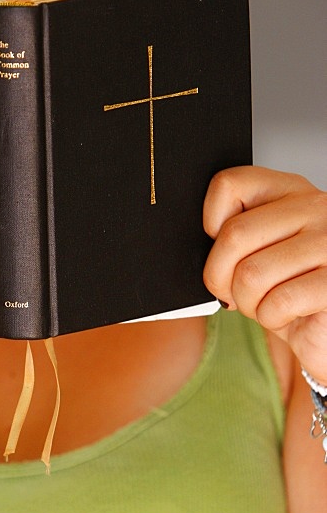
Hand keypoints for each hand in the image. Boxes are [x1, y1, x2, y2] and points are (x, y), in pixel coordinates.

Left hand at [203, 166, 326, 382]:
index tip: (220, 247)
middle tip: (231, 293)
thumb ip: (236, 235)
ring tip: (264, 304)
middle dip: (220, 277)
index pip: (230, 184)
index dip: (210, 221)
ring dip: (247, 303)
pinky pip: (279, 302)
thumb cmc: (288, 289)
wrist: (323, 328)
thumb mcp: (261, 251)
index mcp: (289, 191)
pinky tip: (287, 315)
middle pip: (234, 235)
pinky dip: (271, 318)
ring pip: (252, 273)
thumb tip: (198, 244)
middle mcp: (314, 208)